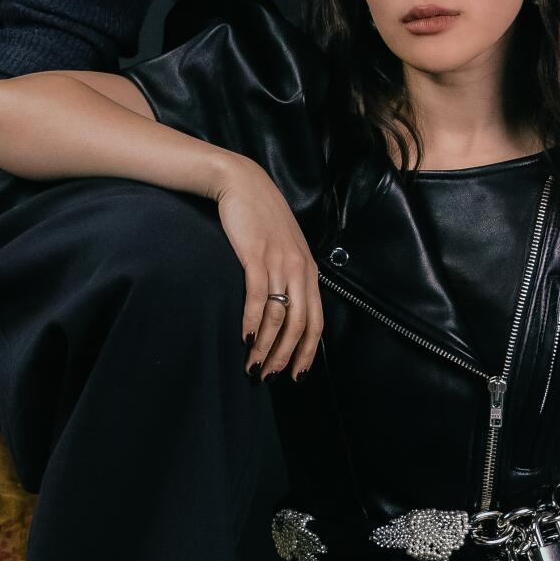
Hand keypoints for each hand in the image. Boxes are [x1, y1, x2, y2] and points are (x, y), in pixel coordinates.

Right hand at [209, 155, 322, 378]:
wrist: (242, 183)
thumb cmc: (260, 218)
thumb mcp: (284, 248)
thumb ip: (289, 275)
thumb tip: (283, 310)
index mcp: (308, 270)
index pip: (316, 321)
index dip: (307, 352)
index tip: (296, 375)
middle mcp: (299, 269)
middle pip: (300, 324)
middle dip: (286, 357)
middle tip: (268, 377)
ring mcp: (279, 262)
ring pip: (279, 316)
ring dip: (266, 347)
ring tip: (253, 366)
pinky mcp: (256, 256)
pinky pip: (258, 297)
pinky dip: (253, 322)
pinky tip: (246, 339)